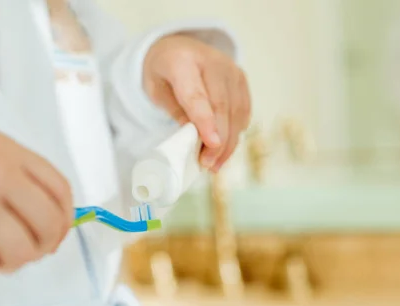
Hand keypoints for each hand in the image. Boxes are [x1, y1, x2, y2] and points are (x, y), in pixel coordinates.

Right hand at [0, 120, 72, 282]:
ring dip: (13, 260)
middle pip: (46, 227)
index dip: (63, 223)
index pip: (61, 195)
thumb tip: (59, 233)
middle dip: (41, 245)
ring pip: (19, 252)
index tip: (53, 234)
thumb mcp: (3, 153)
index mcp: (14, 158)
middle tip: (25, 245)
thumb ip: (36, 183)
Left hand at [143, 34, 251, 171]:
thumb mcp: (156, 91)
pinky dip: (235, 133)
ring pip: (236, 113)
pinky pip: (243, 112)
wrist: (179, 48)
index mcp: (183, 61)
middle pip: (221, 107)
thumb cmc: (164, 73)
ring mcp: (232, 70)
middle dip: (217, 141)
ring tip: (215, 164)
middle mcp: (213, 62)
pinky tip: (225, 149)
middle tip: (207, 164)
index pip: (197, 96)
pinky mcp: (242, 80)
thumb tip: (194, 138)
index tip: (211, 144)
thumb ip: (175, 111)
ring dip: (228, 142)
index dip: (205, 121)